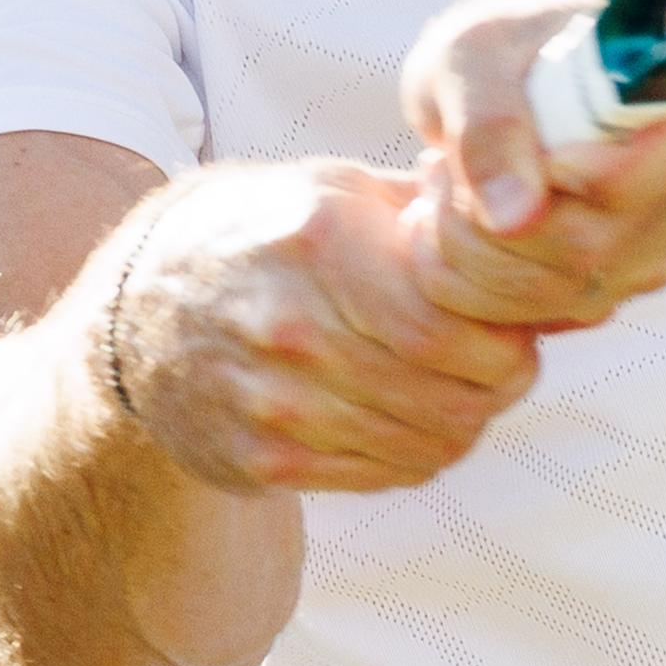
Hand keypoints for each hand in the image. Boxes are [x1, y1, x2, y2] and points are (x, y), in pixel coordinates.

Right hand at [96, 159, 541, 492]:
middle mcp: (291, 328)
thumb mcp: (332, 188)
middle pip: (443, 394)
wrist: (136, 307)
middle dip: (497, 388)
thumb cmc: (260, 233)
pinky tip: (411, 419)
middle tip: (506, 367)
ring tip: (461, 390)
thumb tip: (528, 217)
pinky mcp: (259, 459)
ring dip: (463, 425)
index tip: (518, 331)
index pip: (447, 326)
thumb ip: (425, 206)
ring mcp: (271, 403)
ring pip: (422, 446)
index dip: (505, 341)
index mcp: (318, 244)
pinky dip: (416, 455)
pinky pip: (380, 477)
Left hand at [400, 0, 665, 330]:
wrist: (502, 79)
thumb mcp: (475, 58)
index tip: (512, 152)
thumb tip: (516, 218)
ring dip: (462, 251)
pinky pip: (530, 318)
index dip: (573, 177)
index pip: (649, 176)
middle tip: (434, 167)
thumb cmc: (499, 48)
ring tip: (437, 185)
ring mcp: (651, 253)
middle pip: (587, 250)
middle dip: (483, 223)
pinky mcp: (605, 293)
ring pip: (551, 294)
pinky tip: (446, 222)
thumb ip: (491, 124)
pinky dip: (463, 281)